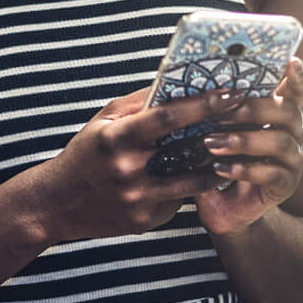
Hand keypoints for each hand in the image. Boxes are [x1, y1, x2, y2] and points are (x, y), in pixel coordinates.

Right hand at [26, 85, 235, 243]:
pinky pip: (178, 201)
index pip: (167, 117)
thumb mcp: (103, 121)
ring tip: (231, 153)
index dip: (202, 105)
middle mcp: (128, 169)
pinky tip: (192, 179)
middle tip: (244, 121)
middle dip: (219, 134)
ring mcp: (138, 198)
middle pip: (187, 150)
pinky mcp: (145, 220)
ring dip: (214, 166)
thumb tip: (172, 82)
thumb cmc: (84, 154)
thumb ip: (136, 103)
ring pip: (192, 181)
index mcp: (116, 138)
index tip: (231, 93)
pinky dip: (186, 188)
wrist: (57, 204)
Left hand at [195, 57, 302, 234]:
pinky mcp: (286, 184)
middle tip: (219, 115)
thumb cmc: (215, 155)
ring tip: (211, 144)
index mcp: (278, 110)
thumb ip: (215, 105)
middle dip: (253, 109)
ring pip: (281, 141)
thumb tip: (197, 81)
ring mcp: (293, 158)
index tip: (291, 61)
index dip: (300, 74)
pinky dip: (245, 169)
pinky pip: (273, 173)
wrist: (219, 203)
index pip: (300, 88)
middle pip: (289, 110)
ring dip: (243, 141)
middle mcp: (293, 131)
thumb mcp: (213, 126)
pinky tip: (220, 169)